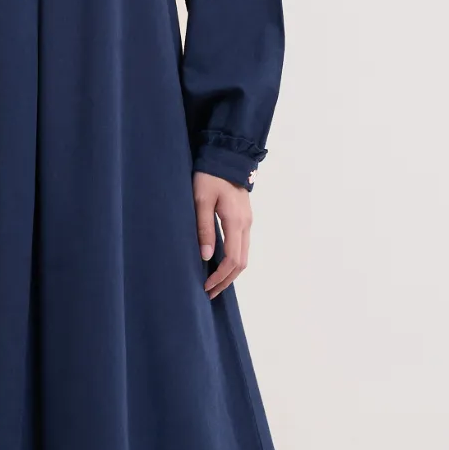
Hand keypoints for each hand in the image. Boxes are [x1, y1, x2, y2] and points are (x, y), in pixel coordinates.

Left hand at [193, 169, 250, 296]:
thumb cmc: (209, 176)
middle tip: (209, 292)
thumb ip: (203, 228)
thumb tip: (206, 257)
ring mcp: (247, 222)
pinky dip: (233, 261)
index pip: (232, 259)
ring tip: (214, 283)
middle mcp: (246, 224)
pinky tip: (220, 264)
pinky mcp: (244, 219)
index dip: (220, 276)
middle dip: (226, 280)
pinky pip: (242, 246)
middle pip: (241, 262)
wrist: (226, 157)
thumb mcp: (201, 200)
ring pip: (244, 256)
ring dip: (230, 272)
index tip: (205, 286)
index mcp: (235, 221)